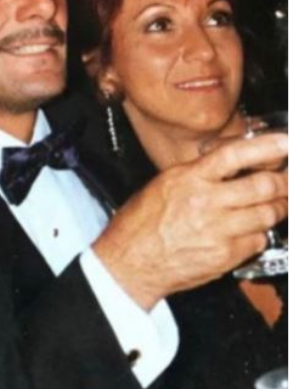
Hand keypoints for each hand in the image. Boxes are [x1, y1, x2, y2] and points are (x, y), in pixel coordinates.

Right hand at [93, 133, 287, 309]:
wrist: (130, 262)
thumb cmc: (140, 224)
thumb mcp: (163, 184)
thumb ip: (197, 173)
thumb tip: (227, 163)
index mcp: (188, 180)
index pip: (234, 156)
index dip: (265, 147)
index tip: (284, 144)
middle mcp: (206, 202)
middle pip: (262, 186)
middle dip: (282, 182)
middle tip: (285, 180)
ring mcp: (218, 231)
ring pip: (267, 214)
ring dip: (277, 207)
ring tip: (276, 203)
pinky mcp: (225, 256)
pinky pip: (258, 240)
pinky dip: (260, 232)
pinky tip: (252, 229)